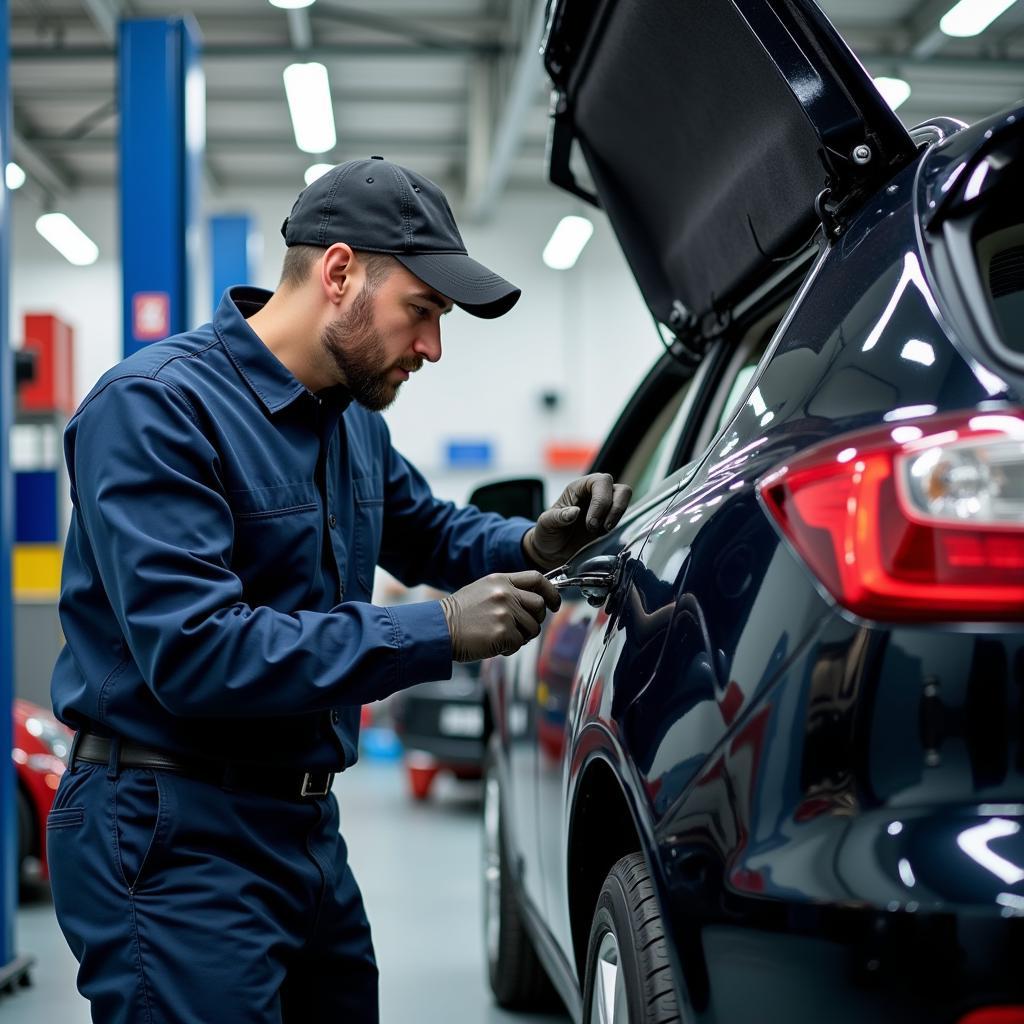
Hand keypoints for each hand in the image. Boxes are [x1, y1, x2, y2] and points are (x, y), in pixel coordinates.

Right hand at [439, 571, 560, 662]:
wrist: (439, 629)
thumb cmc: (460, 614)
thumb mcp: (483, 590)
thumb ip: (508, 591)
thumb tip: (535, 601)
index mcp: (501, 580)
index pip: (537, 578)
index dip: (551, 592)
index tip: (554, 603)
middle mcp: (505, 593)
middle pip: (539, 605)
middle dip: (535, 620)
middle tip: (519, 628)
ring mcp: (505, 612)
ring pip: (532, 628)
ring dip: (520, 637)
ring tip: (499, 636)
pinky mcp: (503, 632)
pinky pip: (519, 643)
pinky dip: (509, 648)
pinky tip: (493, 644)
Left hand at [522, 473, 631, 570]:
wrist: (553, 552)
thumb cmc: (548, 534)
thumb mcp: (546, 525)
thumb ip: (557, 517)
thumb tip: (574, 512)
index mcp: (579, 488)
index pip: (600, 482)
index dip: (601, 501)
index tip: (591, 523)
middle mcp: (595, 493)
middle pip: (620, 489)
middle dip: (613, 510)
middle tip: (597, 528)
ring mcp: (605, 506)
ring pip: (625, 499)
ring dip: (617, 517)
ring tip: (601, 532)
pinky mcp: (611, 520)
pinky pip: (624, 516)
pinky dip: (616, 526)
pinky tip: (601, 535)